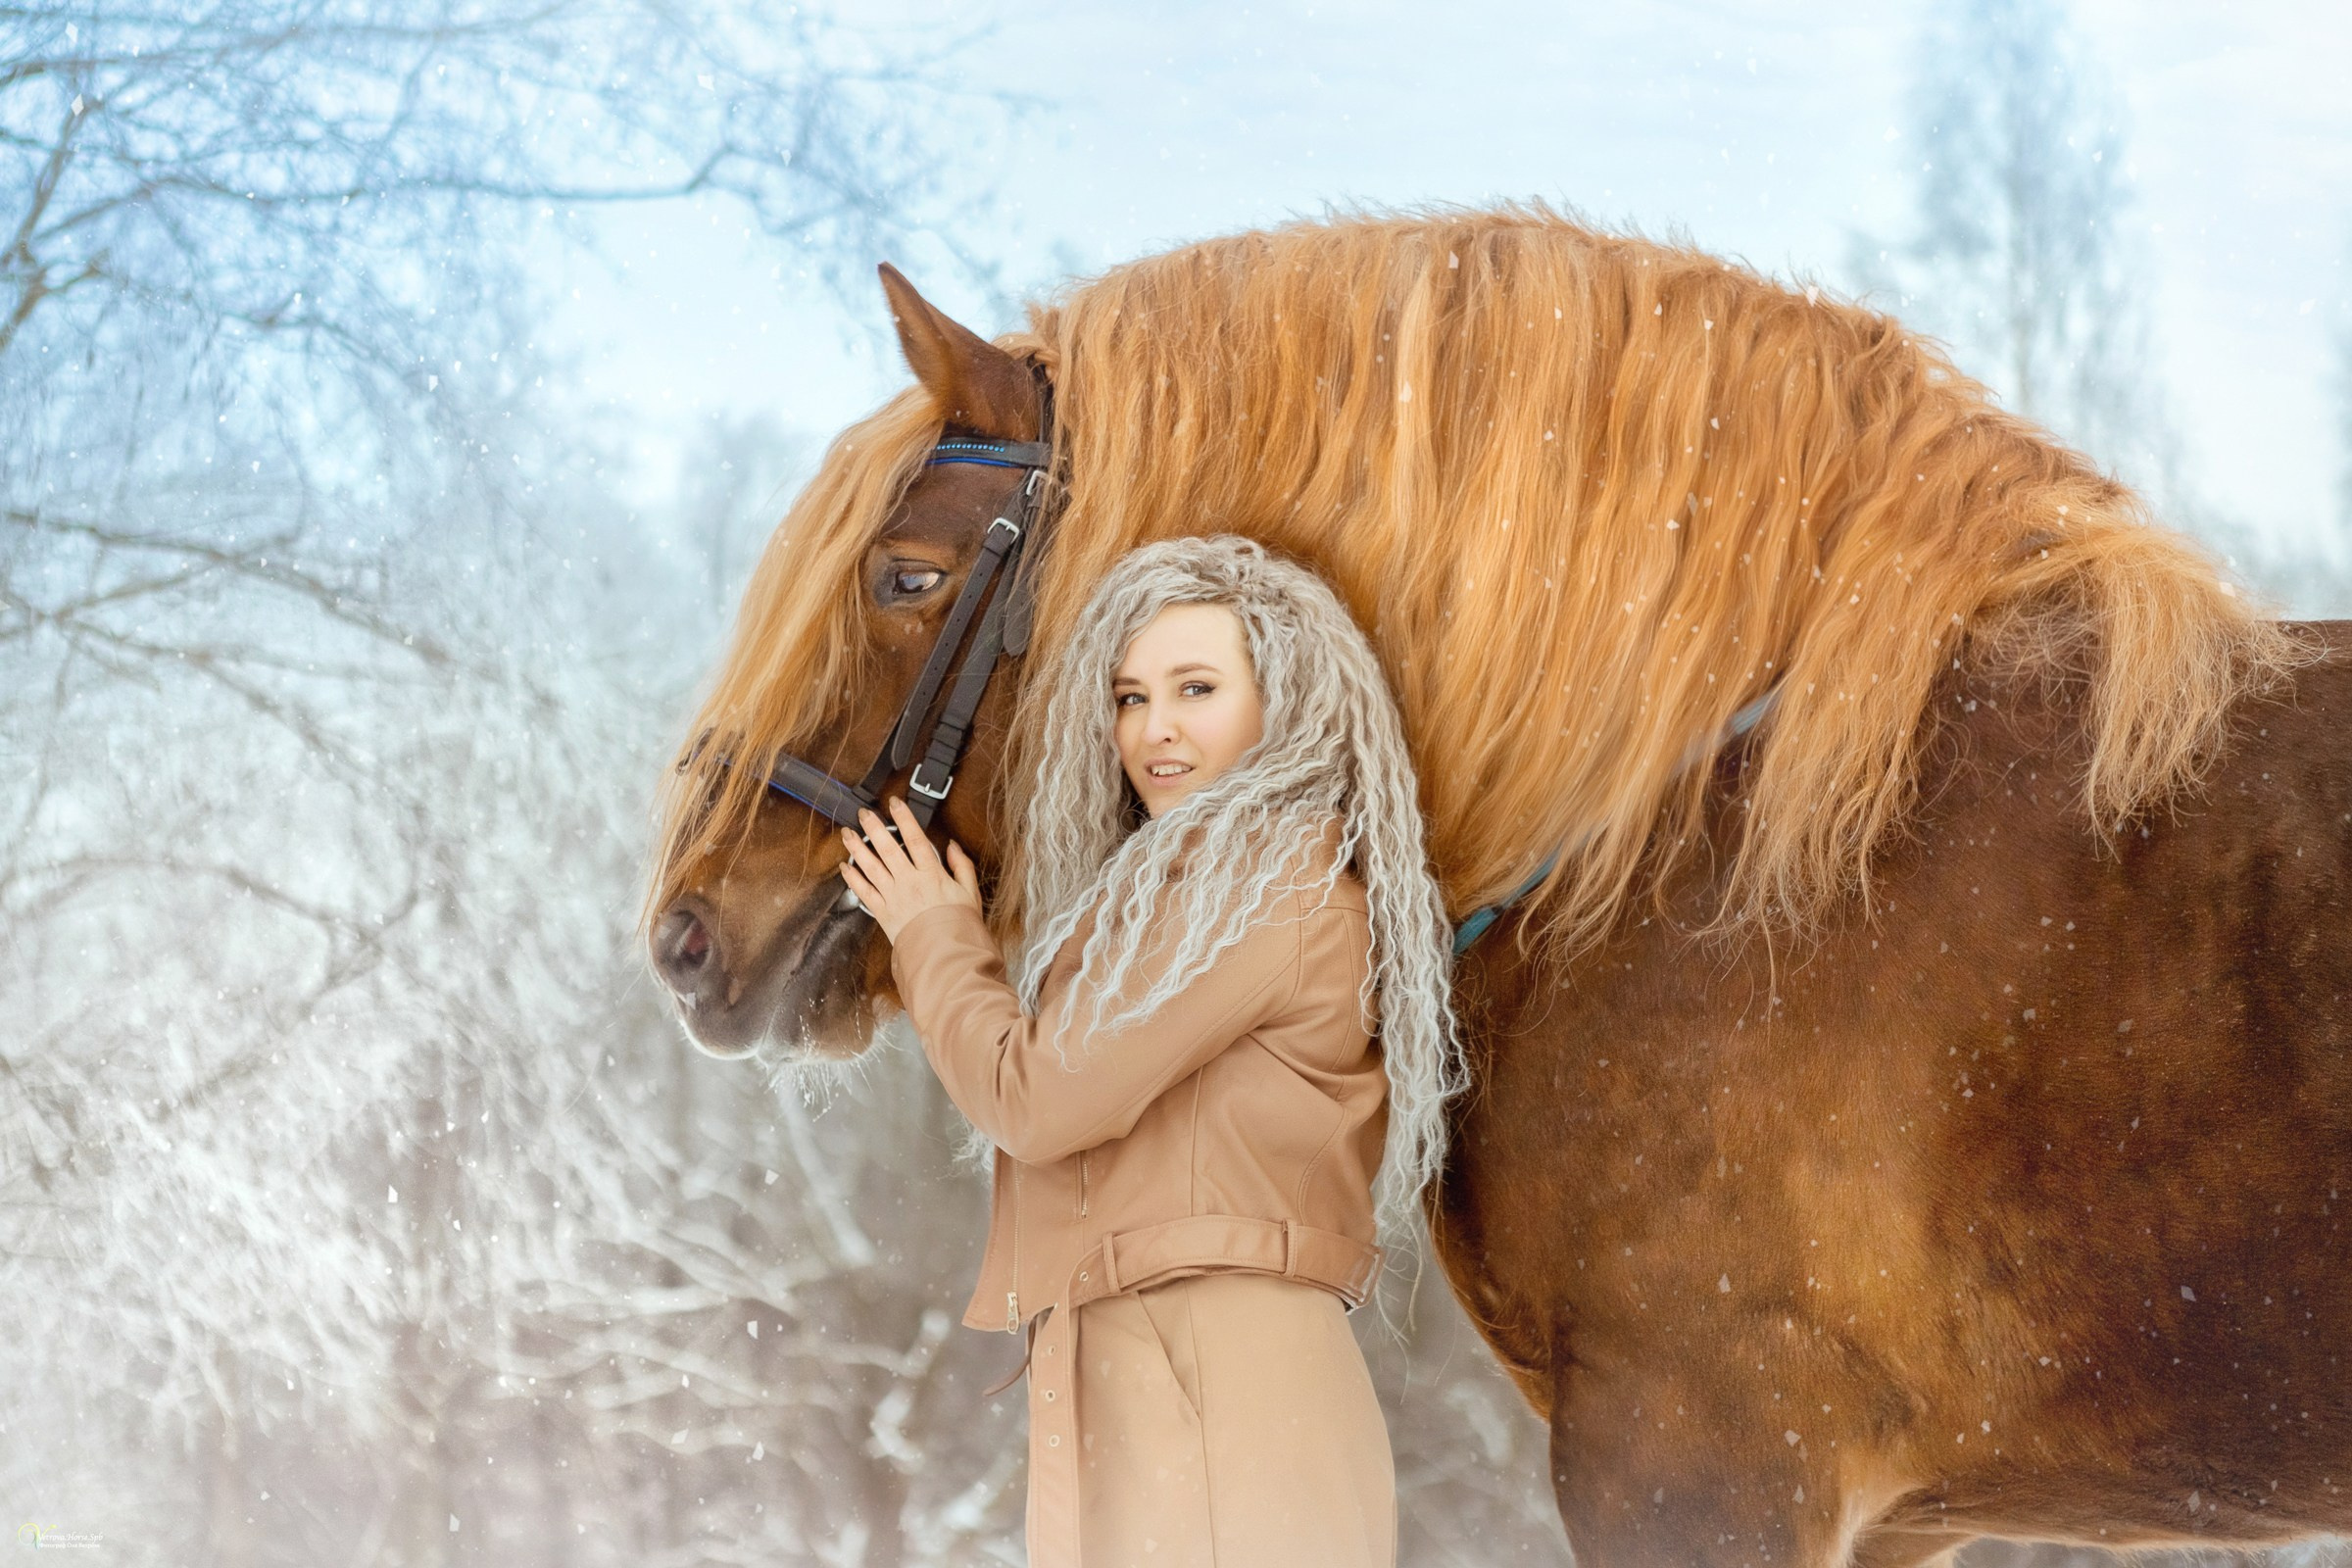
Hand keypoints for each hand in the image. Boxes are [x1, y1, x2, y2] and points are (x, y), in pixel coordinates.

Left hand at [836, 795, 982, 942]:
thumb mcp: (971, 893)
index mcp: (931, 875)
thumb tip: (952, 845)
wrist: (945, 956)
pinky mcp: (882, 912)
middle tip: (863, 812)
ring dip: (857, 848)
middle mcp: (908, 882)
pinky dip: (853, 878)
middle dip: (873, 827)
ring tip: (847, 833)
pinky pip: (864, 892)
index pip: (914, 839)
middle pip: (887, 848)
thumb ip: (962, 866)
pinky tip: (845, 867)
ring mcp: (893, 897)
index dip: (903, 819)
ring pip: (870, 867)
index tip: (894, 804)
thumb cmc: (959, 926)